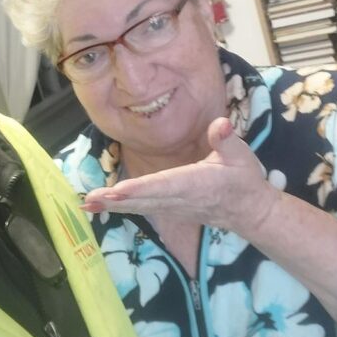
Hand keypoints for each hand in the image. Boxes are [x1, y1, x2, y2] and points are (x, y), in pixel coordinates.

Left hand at [82, 116, 279, 237]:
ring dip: (112, 206)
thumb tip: (220, 123)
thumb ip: (227, 140)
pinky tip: (100, 206)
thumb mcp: (241, 156)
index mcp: (197, 183)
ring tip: (86, 204)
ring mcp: (174, 208)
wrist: (249, 212)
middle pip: (144, 200)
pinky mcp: (169, 210)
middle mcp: (181, 199)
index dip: (142, 188)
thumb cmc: (243, 179)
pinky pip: (142, 209)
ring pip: (139, 207)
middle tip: (89, 199)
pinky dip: (120, 208)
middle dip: (116, 200)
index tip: (119, 191)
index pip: (165, 185)